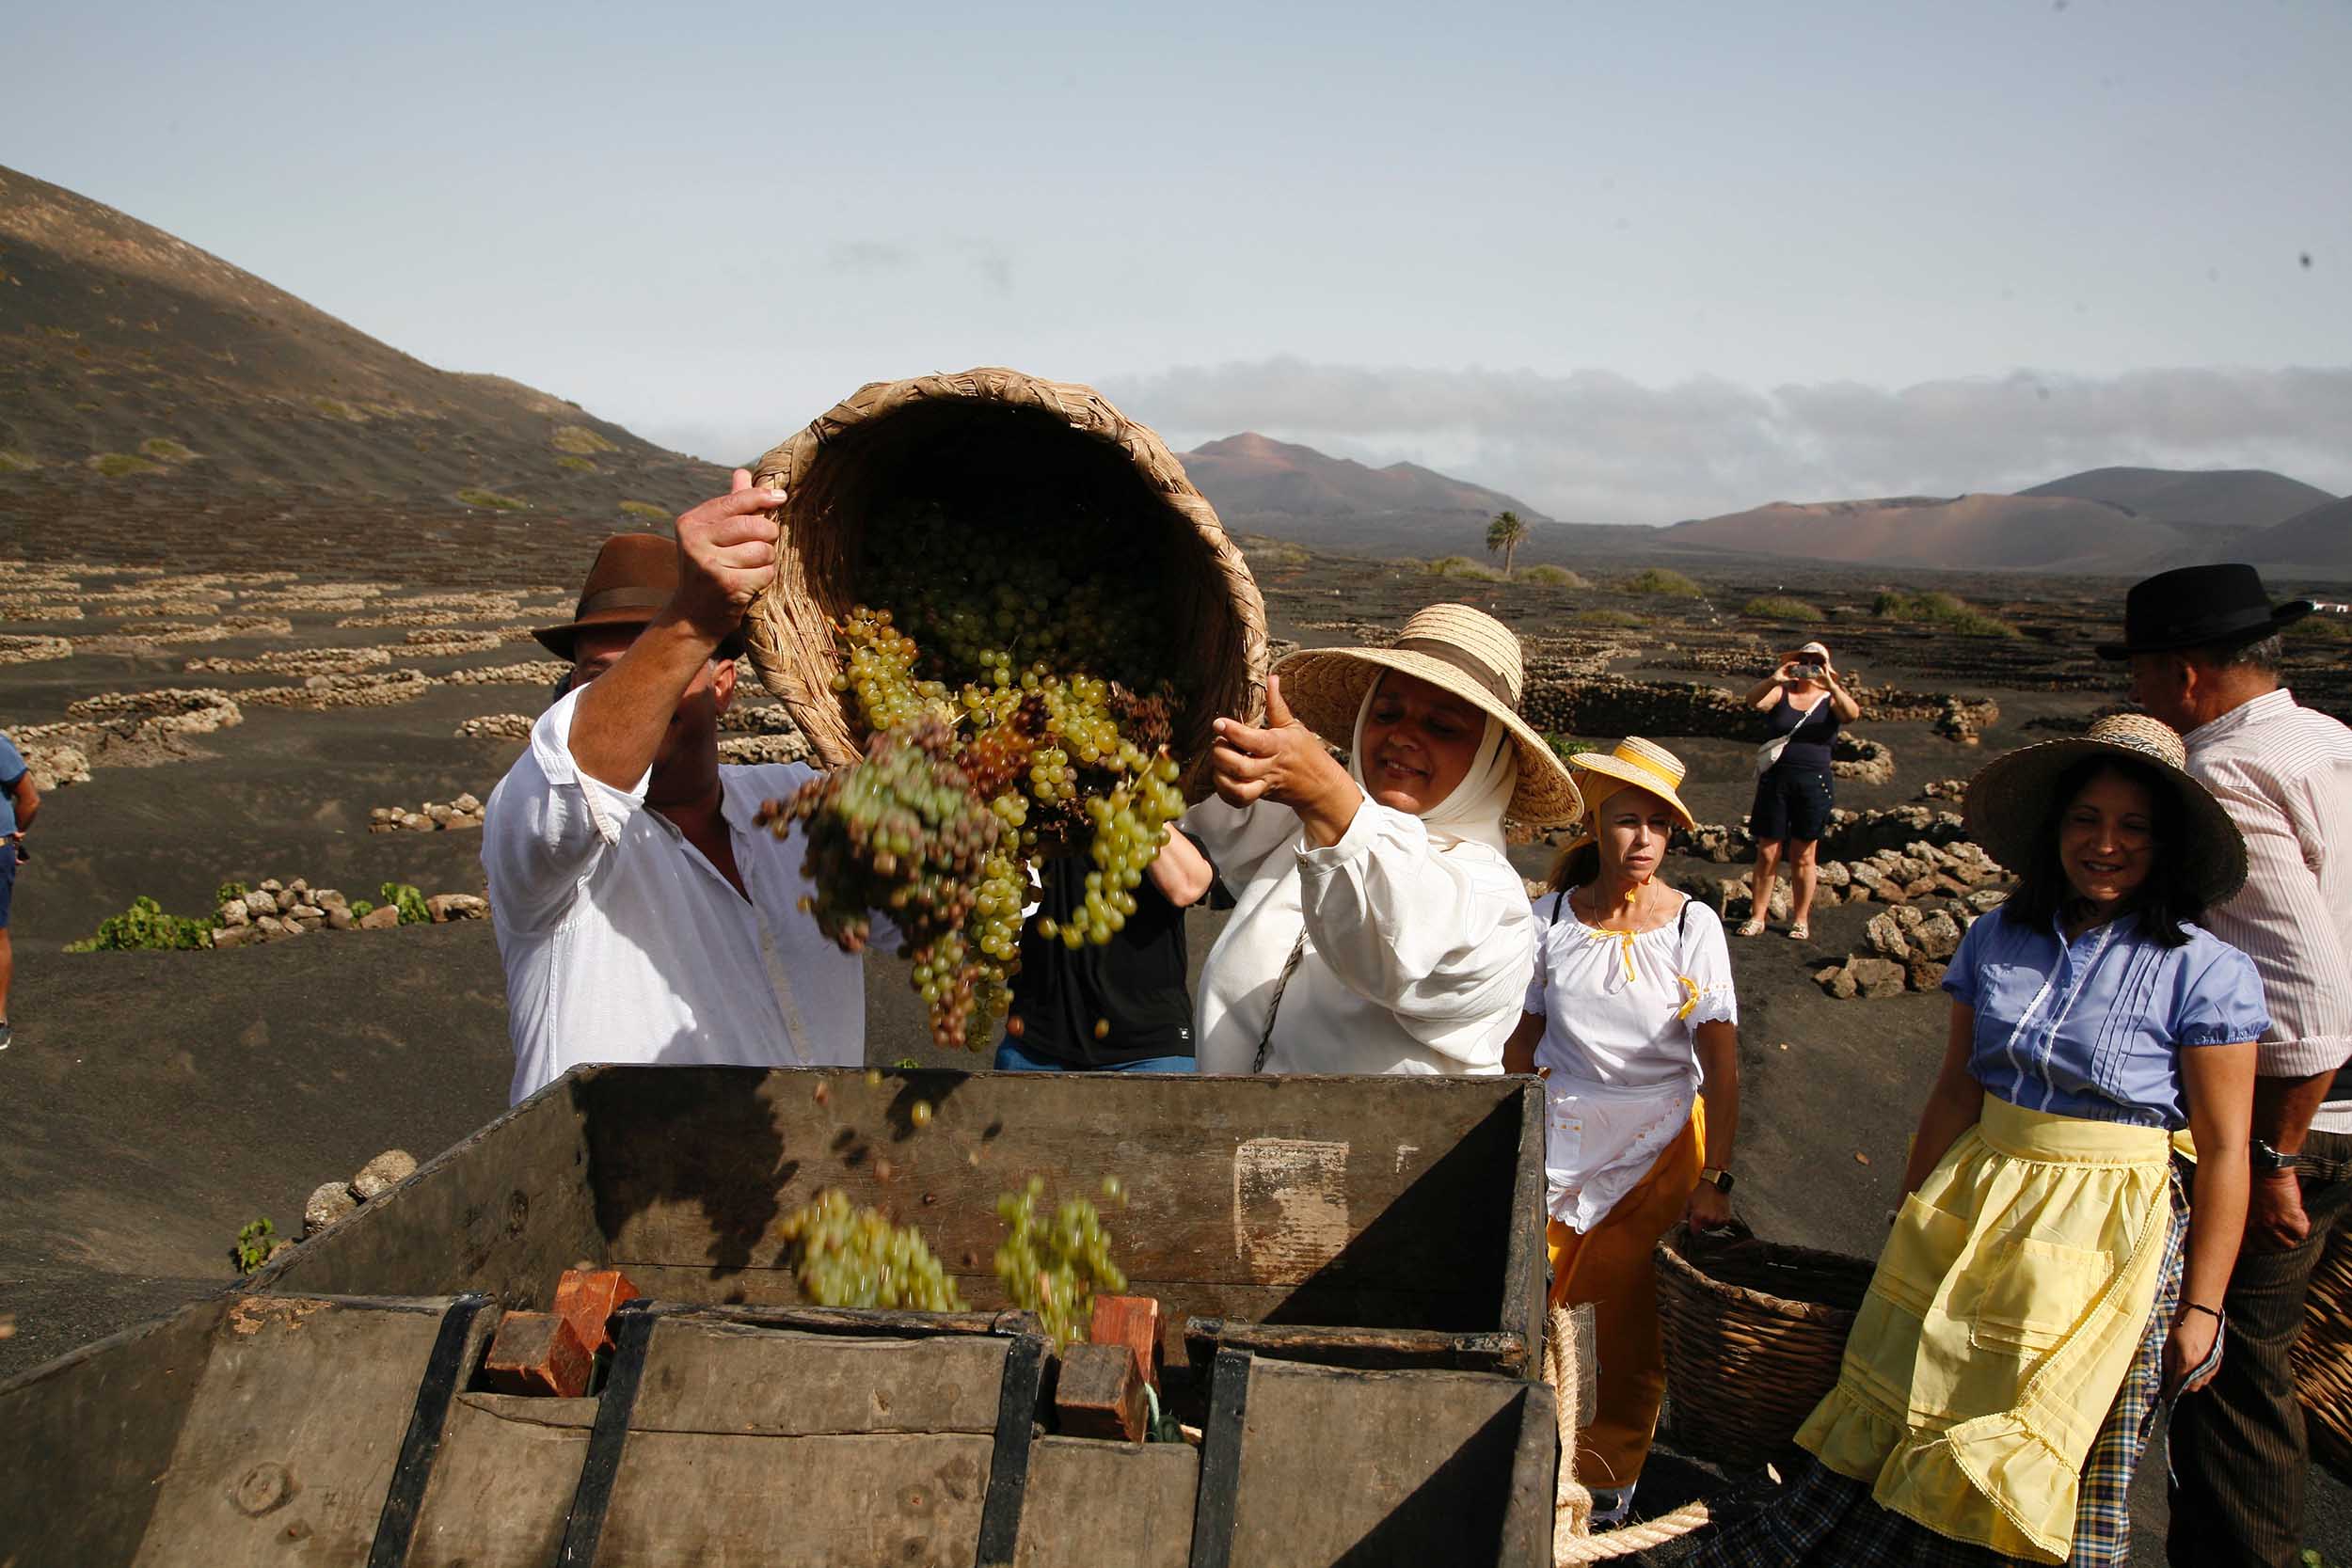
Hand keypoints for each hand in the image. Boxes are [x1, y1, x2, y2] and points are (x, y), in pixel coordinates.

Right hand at [670, 469, 784, 643]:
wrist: (693, 617)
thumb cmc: (708, 570)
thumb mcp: (710, 536)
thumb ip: (729, 506)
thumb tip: (743, 473)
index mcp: (690, 523)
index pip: (735, 501)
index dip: (761, 497)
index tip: (780, 497)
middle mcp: (695, 541)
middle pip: (754, 525)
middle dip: (768, 534)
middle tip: (763, 544)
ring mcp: (711, 564)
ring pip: (763, 549)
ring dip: (767, 559)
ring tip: (752, 567)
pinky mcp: (728, 585)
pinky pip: (766, 572)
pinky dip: (765, 577)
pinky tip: (751, 583)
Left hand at [1208, 674, 1352, 821]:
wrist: (1320, 786)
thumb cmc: (1306, 753)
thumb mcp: (1294, 726)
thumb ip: (1277, 705)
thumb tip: (1271, 678)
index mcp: (1279, 745)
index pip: (1253, 740)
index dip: (1232, 732)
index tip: (1219, 723)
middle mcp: (1270, 766)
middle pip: (1239, 767)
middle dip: (1221, 754)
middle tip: (1219, 743)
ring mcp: (1264, 784)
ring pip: (1237, 788)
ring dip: (1220, 776)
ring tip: (1219, 762)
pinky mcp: (1260, 796)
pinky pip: (1237, 800)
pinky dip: (1224, 791)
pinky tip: (1223, 777)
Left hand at [1683, 1181, 1732, 1230]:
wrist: (1715, 1185)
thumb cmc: (1700, 1193)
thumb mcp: (1688, 1203)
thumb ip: (1683, 1216)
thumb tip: (1678, 1226)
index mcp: (1698, 1216)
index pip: (1694, 1232)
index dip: (1692, 1230)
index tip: (1692, 1227)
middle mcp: (1709, 1220)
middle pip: (1703, 1231)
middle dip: (1700, 1227)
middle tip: (1700, 1218)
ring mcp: (1718, 1220)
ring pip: (1711, 1230)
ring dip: (1708, 1226)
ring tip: (1707, 1215)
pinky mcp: (1725, 1219)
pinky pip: (1719, 1226)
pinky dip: (1716, 1223)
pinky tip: (1714, 1215)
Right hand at [1772, 660, 1798, 682]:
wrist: (1776, 680)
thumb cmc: (1781, 680)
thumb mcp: (1788, 679)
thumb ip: (1792, 679)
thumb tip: (1798, 679)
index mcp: (1787, 670)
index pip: (1791, 666)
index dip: (1795, 665)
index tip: (1798, 664)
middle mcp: (1785, 668)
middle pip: (1790, 664)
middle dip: (1794, 663)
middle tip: (1799, 663)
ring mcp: (1783, 667)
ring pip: (1788, 663)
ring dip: (1792, 663)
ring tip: (1796, 663)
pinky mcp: (1781, 667)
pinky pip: (1786, 664)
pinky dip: (1789, 664)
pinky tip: (1792, 664)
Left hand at [2163, 1308, 2223, 1398]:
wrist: (2200, 1312)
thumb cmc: (2180, 1326)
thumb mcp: (2168, 1346)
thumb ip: (2168, 1365)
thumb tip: (2167, 1379)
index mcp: (2187, 1363)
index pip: (2178, 1386)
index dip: (2170, 1393)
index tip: (2165, 1396)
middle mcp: (2202, 1367)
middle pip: (2192, 1388)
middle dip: (2181, 1388)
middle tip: (2171, 1384)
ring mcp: (2212, 1364)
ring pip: (2202, 1383)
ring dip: (2192, 1383)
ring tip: (2181, 1376)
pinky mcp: (2218, 1360)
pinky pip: (2209, 1375)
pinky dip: (2200, 1376)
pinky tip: (2193, 1369)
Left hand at [2248, 1167, 2310, 1252]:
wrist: (2266, 1166)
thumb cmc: (2253, 1179)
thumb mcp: (2242, 1203)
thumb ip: (2246, 1219)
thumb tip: (2248, 1232)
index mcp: (2241, 1224)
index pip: (2250, 1248)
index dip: (2258, 1244)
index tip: (2262, 1237)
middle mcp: (2256, 1227)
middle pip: (2269, 1248)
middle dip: (2275, 1240)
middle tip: (2279, 1229)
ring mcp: (2272, 1224)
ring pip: (2286, 1244)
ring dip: (2289, 1235)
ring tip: (2288, 1223)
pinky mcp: (2289, 1218)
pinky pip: (2300, 1233)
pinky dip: (2301, 1226)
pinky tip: (2297, 1215)